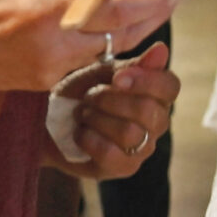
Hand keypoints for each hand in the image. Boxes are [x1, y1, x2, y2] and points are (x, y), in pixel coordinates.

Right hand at [0, 0, 177, 124]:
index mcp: (49, 14)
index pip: (121, 7)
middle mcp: (57, 48)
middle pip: (124, 33)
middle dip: (149, 14)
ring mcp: (52, 71)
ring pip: (108, 47)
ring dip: (126, 26)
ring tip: (129, 0)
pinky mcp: (45, 84)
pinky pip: (87, 60)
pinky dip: (100, 40)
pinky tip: (95, 21)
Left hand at [48, 42, 178, 180]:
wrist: (46, 121)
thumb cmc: (79, 94)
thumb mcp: (102, 73)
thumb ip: (134, 65)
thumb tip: (161, 49)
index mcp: (156, 95)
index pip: (170, 87)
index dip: (146, 81)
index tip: (117, 78)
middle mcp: (157, 123)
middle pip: (149, 111)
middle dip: (111, 101)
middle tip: (90, 96)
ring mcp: (143, 148)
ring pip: (129, 132)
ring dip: (97, 119)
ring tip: (83, 114)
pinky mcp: (124, 167)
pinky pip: (111, 153)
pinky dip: (89, 139)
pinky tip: (80, 133)